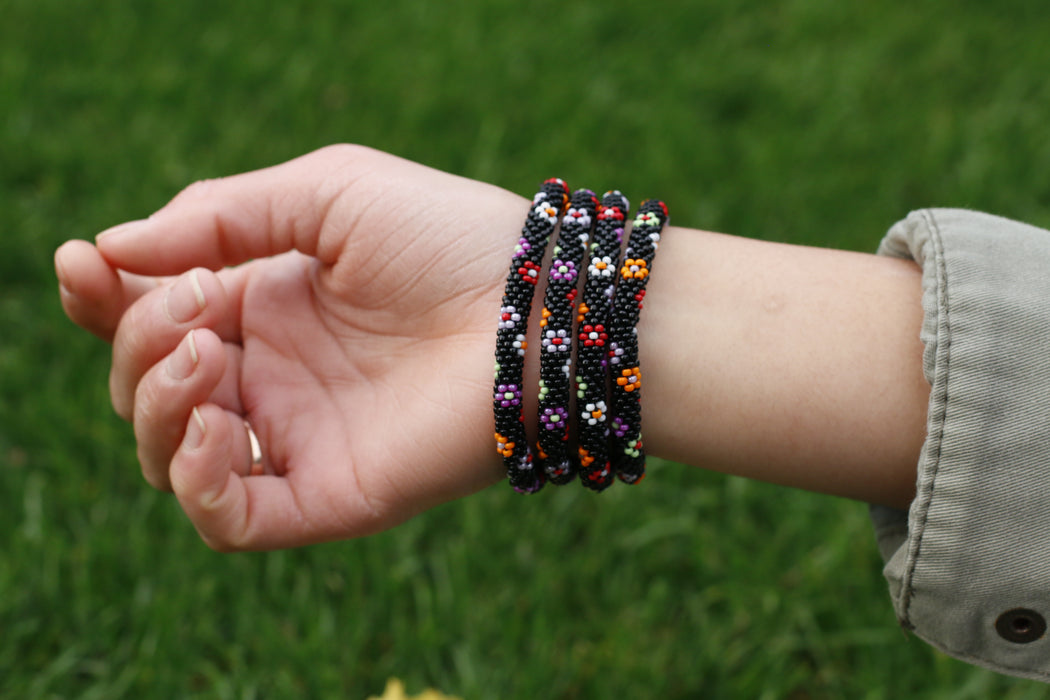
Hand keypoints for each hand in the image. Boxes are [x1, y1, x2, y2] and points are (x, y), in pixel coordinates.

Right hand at [55, 145, 529, 549]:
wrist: (538, 308)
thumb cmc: (446, 239)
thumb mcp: (325, 194)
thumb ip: (218, 216)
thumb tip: (110, 249)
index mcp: (268, 303)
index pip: (153, 314)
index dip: (103, 295)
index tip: (82, 264)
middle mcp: (274, 374)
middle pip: (147, 382)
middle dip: (139, 340)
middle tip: (199, 300)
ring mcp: (298, 438)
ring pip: (171, 454)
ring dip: (156, 402)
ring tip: (206, 354)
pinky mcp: (328, 495)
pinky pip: (227, 518)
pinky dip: (197, 479)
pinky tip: (221, 421)